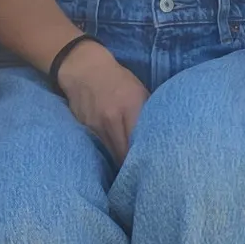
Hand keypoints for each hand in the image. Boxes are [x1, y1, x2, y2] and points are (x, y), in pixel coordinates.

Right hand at [56, 40, 148, 161]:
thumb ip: (147, 112)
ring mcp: (96, 125)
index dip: (146, 157)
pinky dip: (106, 155)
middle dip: (132, 166)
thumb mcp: (139, 90)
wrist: (84, 68)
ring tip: (128, 173)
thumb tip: (160, 133)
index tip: (154, 167)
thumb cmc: (117, 79)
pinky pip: (98, 148)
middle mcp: (113, 118)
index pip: (140, 140)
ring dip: (118, 164)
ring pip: (110, 154)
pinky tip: (111, 161)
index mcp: (131, 107)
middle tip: (141, 175)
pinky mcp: (85, 129)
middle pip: (124, 153)